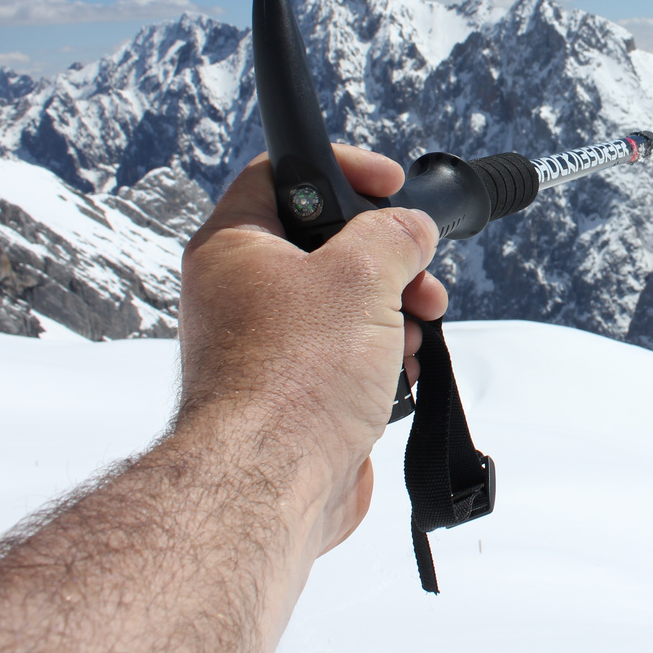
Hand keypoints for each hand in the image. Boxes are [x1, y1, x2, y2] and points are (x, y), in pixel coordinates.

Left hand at [177, 145, 448, 552]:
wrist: (271, 485)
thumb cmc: (294, 378)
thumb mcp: (361, 276)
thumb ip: (394, 234)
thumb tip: (411, 227)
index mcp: (235, 247)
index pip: (280, 173)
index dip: (341, 167)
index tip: (389, 182)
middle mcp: (241, 292)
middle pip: (326, 243)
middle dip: (387, 257)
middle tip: (418, 269)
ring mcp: (266, 346)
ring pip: (344, 302)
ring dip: (393, 309)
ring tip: (413, 327)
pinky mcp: (293, 393)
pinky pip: (347, 356)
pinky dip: (382, 357)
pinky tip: (400, 372)